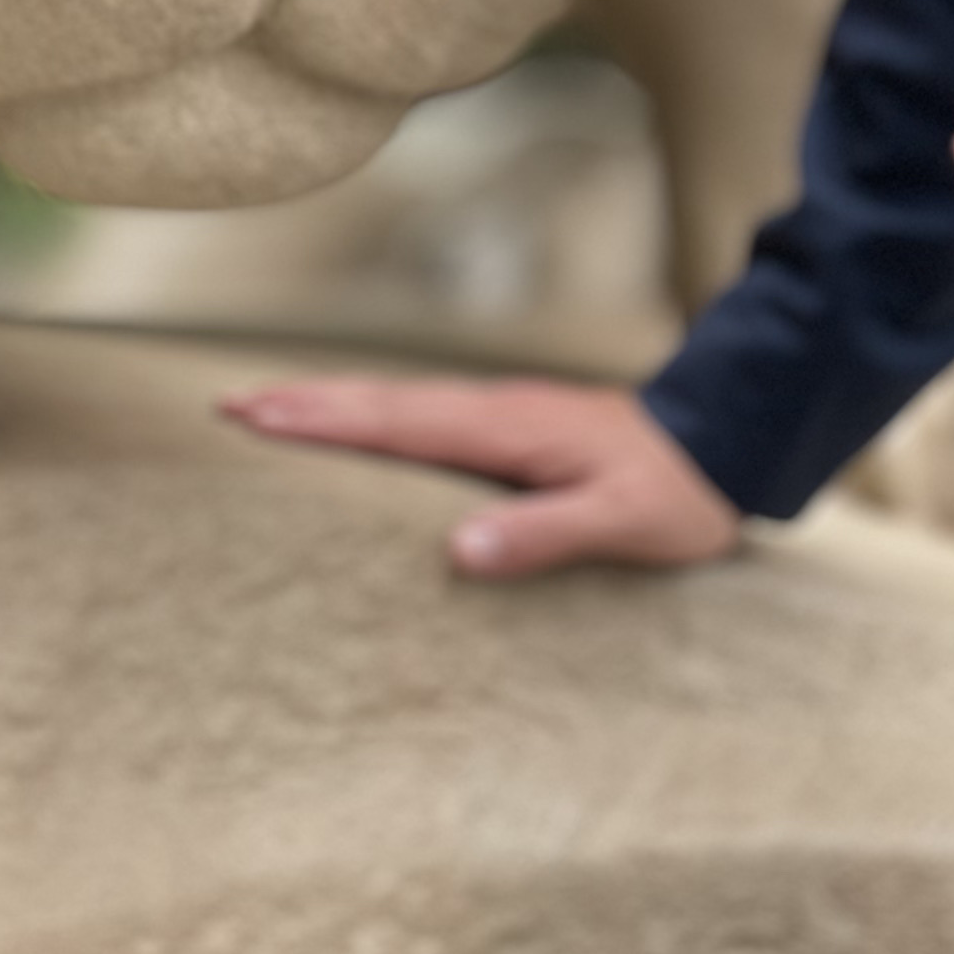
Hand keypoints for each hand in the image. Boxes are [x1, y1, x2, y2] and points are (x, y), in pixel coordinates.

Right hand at [218, 373, 743, 577]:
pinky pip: (422, 416)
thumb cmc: (676, 492)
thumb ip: (544, 535)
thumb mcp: (622, 523)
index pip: (396, 424)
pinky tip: (354, 429)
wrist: (726, 441)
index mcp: (507, 430)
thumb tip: (458, 551)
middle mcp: (494, 411)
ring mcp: (502, 414)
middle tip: (226, 405)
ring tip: (265, 409)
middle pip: (381, 404)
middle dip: (303, 403)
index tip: (255, 416)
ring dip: (330, 404)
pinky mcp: (512, 427)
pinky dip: (373, 416)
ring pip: (398, 404)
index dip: (323, 422)